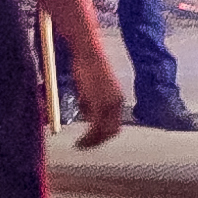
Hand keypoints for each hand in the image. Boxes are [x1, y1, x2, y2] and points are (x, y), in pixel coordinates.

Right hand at [62, 33, 127, 148]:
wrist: (88, 52)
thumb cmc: (86, 65)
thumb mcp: (90, 87)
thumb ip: (90, 103)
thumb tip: (87, 115)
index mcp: (116, 98)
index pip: (114, 123)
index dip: (104, 134)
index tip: (92, 138)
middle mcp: (116, 103)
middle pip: (112, 131)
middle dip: (99, 141)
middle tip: (86, 146)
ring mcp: (109, 104)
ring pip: (104, 132)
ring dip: (93, 141)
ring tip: (81, 145)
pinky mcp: (100, 104)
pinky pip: (95, 128)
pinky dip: (88, 138)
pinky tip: (80, 141)